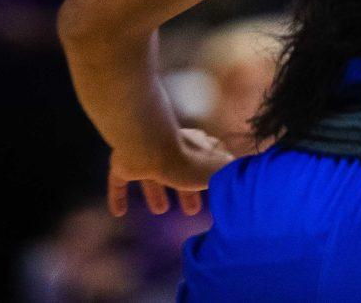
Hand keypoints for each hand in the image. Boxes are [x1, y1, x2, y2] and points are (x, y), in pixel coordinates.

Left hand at [108, 127, 232, 216]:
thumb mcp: (218, 170)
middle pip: (180, 172)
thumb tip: (241, 175)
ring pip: (152, 177)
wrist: (150, 148)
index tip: (215, 188)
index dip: (211, 176)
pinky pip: (120, 183)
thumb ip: (229, 173)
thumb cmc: (187, 160)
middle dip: (185, 191)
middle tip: (190, 211)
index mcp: (197, 148)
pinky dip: (119, 197)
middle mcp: (173, 148)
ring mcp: (147, 155)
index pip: (208, 159)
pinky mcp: (124, 164)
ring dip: (155, 194)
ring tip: (160, 211)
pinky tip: (118, 213)